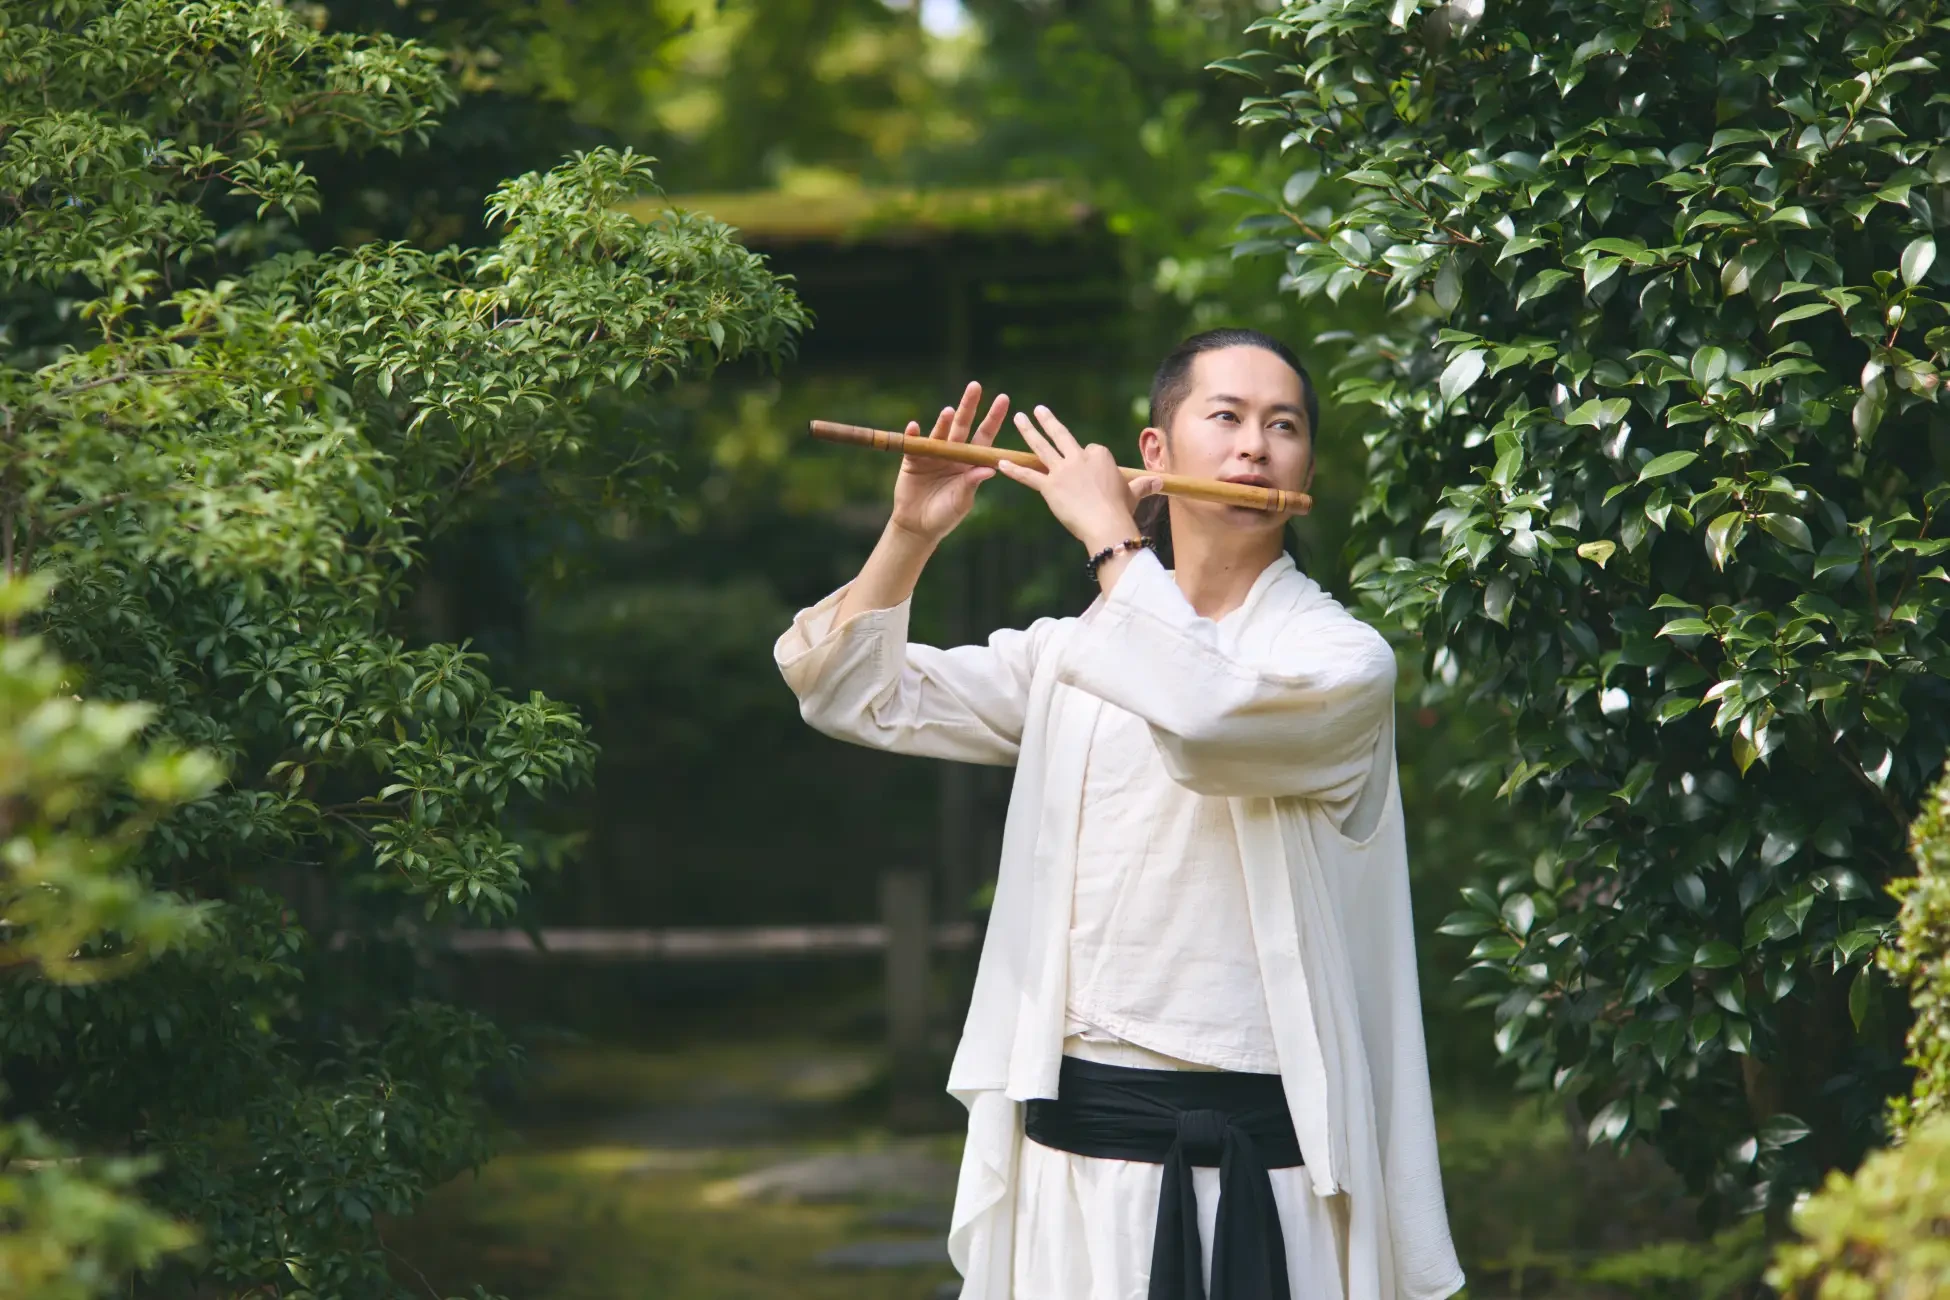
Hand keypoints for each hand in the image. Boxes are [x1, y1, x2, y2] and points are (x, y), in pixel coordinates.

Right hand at [887, 381, 1009, 544]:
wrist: (918, 526)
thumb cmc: (945, 515)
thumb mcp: (962, 500)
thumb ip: (972, 483)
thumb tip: (992, 468)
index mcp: (969, 462)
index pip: (984, 436)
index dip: (993, 418)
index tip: (1004, 399)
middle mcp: (952, 453)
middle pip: (962, 426)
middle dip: (969, 406)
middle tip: (975, 386)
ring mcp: (932, 455)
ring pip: (939, 433)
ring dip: (943, 422)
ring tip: (949, 412)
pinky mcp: (913, 460)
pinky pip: (913, 445)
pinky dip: (913, 436)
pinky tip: (914, 427)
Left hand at [996, 405, 1161, 552]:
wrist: (1107, 524)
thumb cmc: (1122, 510)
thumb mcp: (1134, 493)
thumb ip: (1143, 485)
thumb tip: (1160, 483)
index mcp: (1100, 454)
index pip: (1089, 450)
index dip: (1087, 463)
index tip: (1091, 477)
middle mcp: (1079, 457)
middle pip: (1061, 436)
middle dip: (1048, 422)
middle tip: (1037, 410)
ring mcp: (1063, 471)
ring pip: (1042, 448)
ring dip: (1028, 432)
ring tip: (1019, 418)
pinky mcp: (1049, 487)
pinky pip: (1029, 476)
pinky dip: (1014, 470)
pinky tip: (1000, 463)